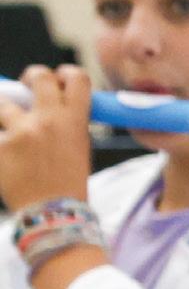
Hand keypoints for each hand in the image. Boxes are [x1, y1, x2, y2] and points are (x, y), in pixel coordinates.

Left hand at [0, 65, 94, 210]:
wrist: (52, 214)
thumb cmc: (68, 184)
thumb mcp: (80, 147)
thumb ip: (67, 121)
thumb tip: (51, 101)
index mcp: (74, 121)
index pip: (76, 78)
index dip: (66, 75)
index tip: (58, 81)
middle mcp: (47, 120)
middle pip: (37, 76)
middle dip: (31, 80)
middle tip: (27, 92)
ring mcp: (20, 132)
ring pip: (4, 103)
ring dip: (7, 113)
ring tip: (16, 135)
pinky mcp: (0, 145)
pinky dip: (3, 142)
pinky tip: (11, 157)